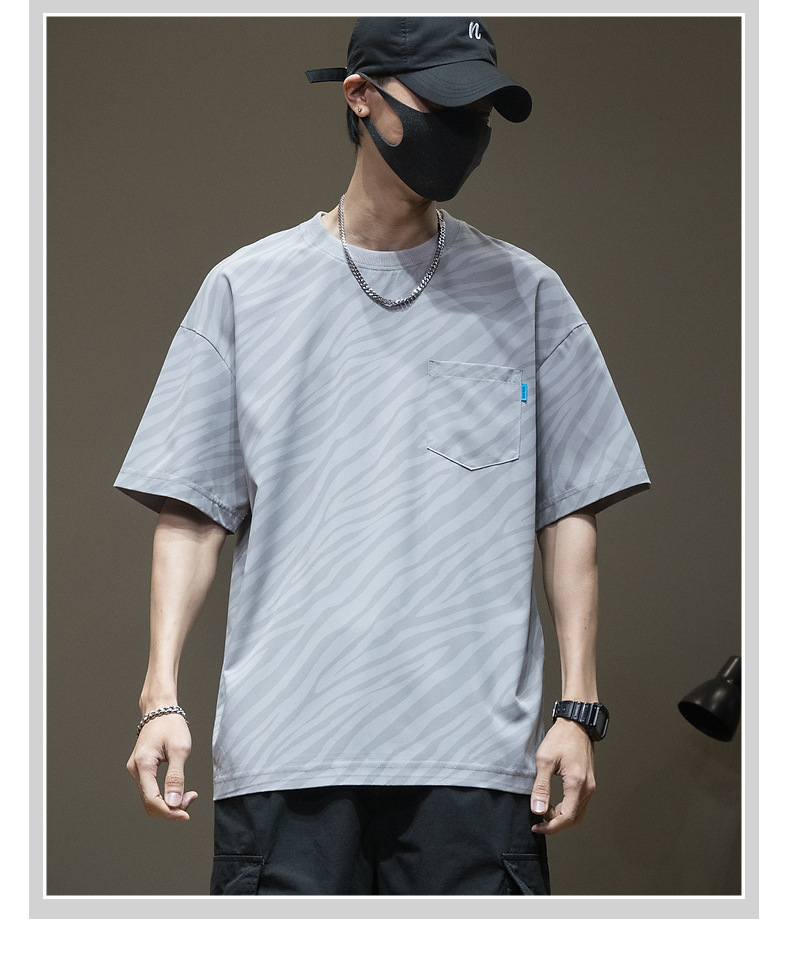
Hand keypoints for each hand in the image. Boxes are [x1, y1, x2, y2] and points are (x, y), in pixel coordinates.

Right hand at [126, 714, 197, 819]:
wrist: (160, 709)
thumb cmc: (171, 725)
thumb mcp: (180, 749)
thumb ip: (176, 777)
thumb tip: (173, 803)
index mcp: (143, 764)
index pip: (152, 800)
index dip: (169, 812)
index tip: (186, 815)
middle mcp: (135, 769)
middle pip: (149, 803)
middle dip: (171, 808)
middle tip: (192, 798)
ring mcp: (136, 770)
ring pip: (150, 798)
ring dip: (168, 803)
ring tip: (188, 794)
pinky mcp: (141, 769)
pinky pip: (150, 790)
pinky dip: (164, 795)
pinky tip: (178, 790)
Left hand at [530, 717, 595, 834]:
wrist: (576, 724)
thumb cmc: (561, 738)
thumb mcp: (544, 761)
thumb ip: (541, 788)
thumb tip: (538, 810)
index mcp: (577, 784)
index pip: (566, 818)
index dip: (550, 827)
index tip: (537, 827)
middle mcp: (587, 788)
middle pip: (573, 819)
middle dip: (555, 824)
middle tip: (538, 820)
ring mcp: (590, 785)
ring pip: (578, 813)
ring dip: (561, 816)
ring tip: (544, 809)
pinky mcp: (588, 782)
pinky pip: (579, 803)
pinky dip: (567, 808)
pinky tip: (554, 803)